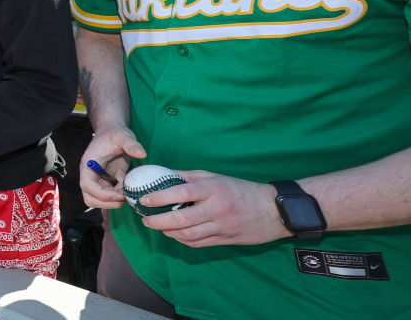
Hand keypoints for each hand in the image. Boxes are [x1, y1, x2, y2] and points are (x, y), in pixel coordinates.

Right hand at [79, 124, 146, 208]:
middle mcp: (90, 175)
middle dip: (107, 203)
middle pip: (90, 198)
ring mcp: (98, 180)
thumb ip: (131, 144)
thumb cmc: (114, 133)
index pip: (87, 185)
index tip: (119, 194)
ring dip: (114, 201)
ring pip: (99, 200)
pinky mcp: (107, 182)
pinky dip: (120, 195)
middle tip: (124, 198)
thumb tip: (142, 153)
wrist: (114, 132)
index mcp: (88, 164)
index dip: (102, 194)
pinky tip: (128, 184)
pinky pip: (111, 196)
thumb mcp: (122, 136)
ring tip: (127, 192)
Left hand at [140, 171, 288, 246]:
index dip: (160, 197)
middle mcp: (217, 208)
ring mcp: (222, 227)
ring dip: (168, 233)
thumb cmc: (241, 189)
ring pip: (189, 235)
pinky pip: (199, 244)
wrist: (273, 210)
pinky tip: (174, 235)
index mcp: (214, 189)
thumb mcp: (216, 177)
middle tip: (146, 219)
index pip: (182, 192)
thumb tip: (163, 174)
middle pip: (182, 219)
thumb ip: (188, 176)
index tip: (145, 199)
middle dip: (159, 221)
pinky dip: (183, 240)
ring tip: (157, 226)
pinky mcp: (226, 240)